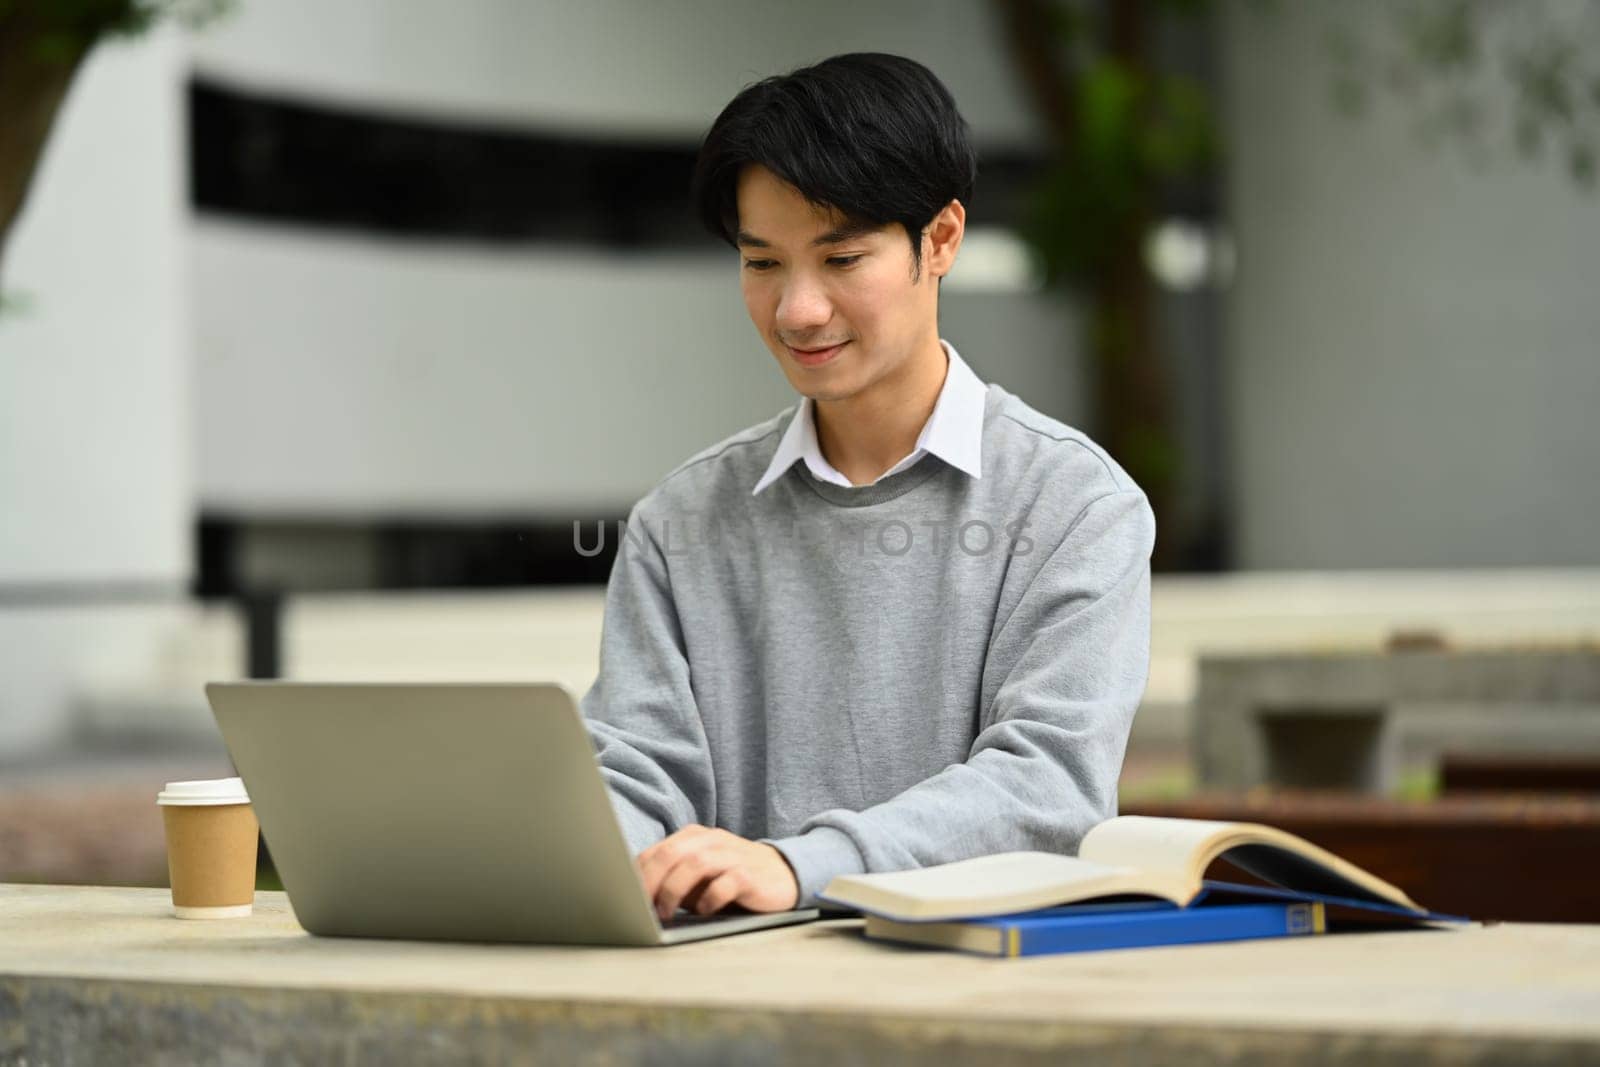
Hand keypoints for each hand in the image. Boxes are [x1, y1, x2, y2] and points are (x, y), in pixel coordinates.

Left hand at [636, 824, 799, 919]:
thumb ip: (673, 880)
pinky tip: (704, 911)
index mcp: (694, 837)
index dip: (637, 875)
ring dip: (674, 890)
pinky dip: (710, 898)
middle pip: (672, 853)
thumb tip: (639, 901)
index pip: (656, 851)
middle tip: (639, 907)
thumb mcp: (699, 876)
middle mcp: (711, 841)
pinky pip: (726, 882)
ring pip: (695, 863)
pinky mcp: (750, 875)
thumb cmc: (732, 877)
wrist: (783, 875)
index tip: (624, 899)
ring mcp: (732, 855)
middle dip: (650, 881)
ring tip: (666, 912)